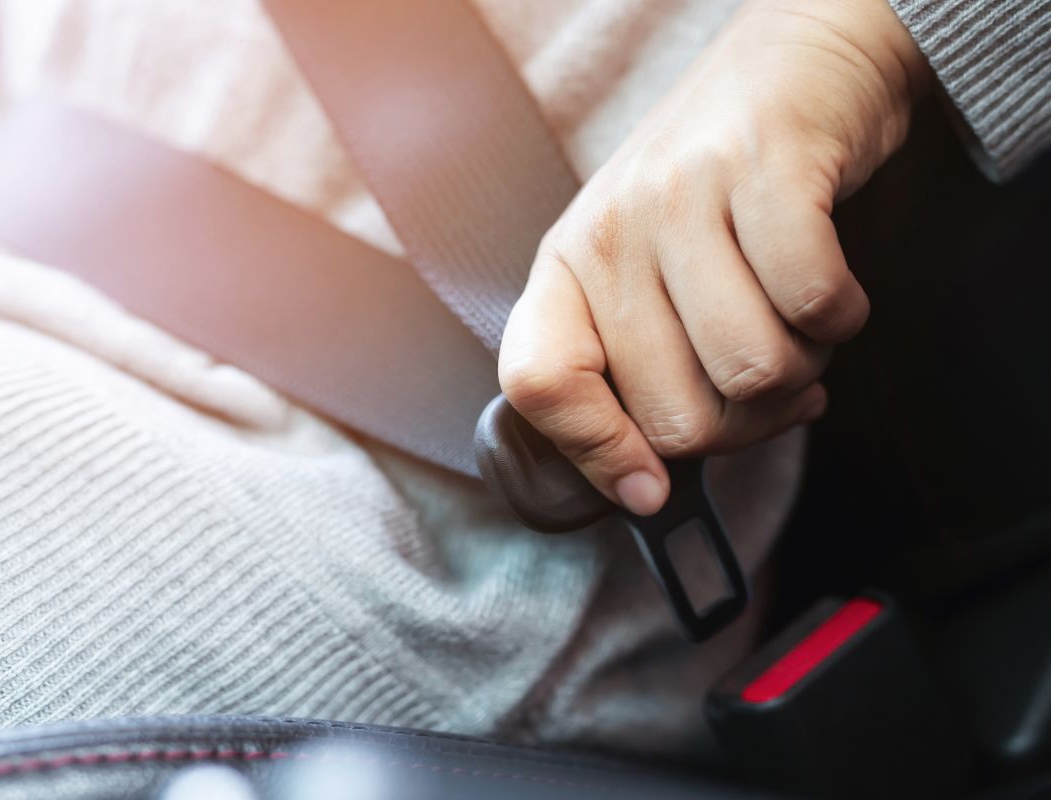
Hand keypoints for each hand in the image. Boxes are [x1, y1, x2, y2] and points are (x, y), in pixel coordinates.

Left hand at [499, 0, 927, 514]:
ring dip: (799, 369)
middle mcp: (610, 232)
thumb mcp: (645, 273)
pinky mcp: (764, 166)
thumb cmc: (716, 190)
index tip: (650, 491)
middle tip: (768, 378)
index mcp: (567, 268)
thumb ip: (639, 369)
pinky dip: (841, 317)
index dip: (595, 455)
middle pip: (673, 415)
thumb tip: (651, 486)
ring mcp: (682, 195)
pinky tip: (829, 287)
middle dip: (743, 423)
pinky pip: (814, 304)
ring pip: (750, 371)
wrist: (793, 62)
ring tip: (797, 323)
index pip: (539, 383)